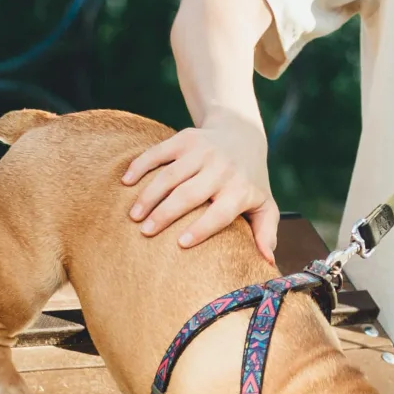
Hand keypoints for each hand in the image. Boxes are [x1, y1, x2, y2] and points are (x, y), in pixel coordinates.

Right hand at [120, 118, 279, 258]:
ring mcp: (201, 151)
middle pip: (189, 194)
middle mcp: (221, 169)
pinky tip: (126, 182)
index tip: (181, 243)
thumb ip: (266, 232)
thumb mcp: (264, 205)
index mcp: (240, 189)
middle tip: (145, 232)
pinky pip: (158, 152)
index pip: (221, 212)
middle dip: (165, 214)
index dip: (202, 228)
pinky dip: (140, 165)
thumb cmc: (249, 180)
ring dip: (149, 195)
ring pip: (170, 175)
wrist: (241, 133)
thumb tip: (267, 260)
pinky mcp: (185, 138)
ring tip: (134, 216)